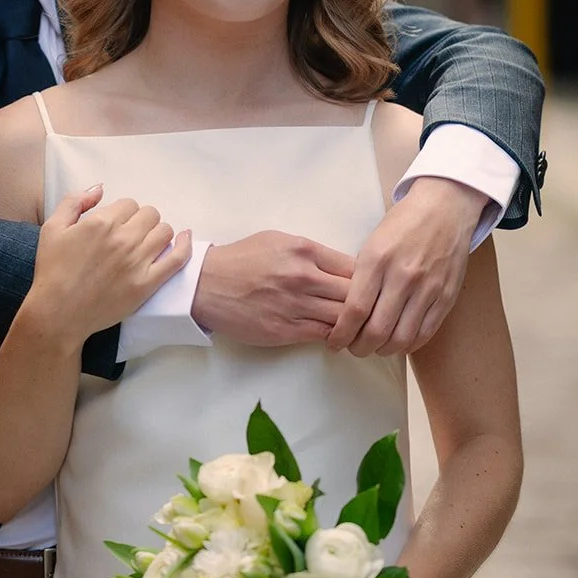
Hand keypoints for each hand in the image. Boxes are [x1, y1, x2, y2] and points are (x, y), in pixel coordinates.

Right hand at [32, 186, 191, 342]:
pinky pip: (177, 259)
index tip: (115, 226)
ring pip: (165, 231)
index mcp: (101, 222)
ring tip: (146, 243)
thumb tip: (100, 188)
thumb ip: (75, 201)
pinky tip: (184, 239)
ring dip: (157, 233)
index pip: (129, 204)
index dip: (122, 213)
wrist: (58, 313)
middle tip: (130, 235)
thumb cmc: (52, 271)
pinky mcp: (147, 284)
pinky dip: (184, 246)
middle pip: (150, 214)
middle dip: (141, 221)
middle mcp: (123, 239)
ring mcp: (137, 262)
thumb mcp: (52, 227)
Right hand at [191, 232, 353, 346]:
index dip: (367, 279)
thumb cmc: (243, 260)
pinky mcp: (285, 330)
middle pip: (355, 294)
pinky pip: (324, 335)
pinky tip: (337, 336)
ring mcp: (295, 305)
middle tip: (370, 310)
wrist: (206, 284)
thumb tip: (344, 267)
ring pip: (343, 318)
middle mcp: (303, 277)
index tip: (368, 287)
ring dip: (354, 324)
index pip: (355, 267)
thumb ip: (312, 253)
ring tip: (359, 326)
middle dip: (367, 303)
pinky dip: (335, 337)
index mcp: (304, 250)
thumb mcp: (279, 241)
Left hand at [327, 177, 486, 356]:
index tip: (334, 342)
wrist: (444, 208)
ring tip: (375, 347)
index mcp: (377, 260)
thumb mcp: (372, 244)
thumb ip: (360, 277)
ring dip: (384, 350)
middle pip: (377, 330)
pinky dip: (408, 345)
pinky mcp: (447, 296)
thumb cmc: (403, 224)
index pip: (354, 310)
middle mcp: (403, 276)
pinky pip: (425, 333)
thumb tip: (345, 313)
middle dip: (360, 347)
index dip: (341, 334)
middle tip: (353, 348)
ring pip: (402, 337)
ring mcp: (428, 288)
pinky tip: (398, 342)